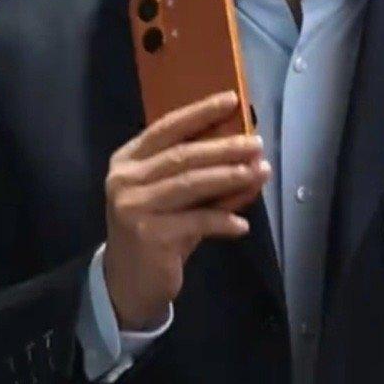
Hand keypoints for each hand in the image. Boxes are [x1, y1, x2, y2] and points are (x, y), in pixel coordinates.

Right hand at [103, 90, 269, 329]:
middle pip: (183, 155)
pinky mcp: (149, 235)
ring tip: (259, 172)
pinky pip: (197, 221)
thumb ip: (198, 176)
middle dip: (225, 147)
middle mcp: (124, 180)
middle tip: (257, 144)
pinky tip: (241, 224)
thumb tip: (246, 156)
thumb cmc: (156, 232)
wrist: (129, 283)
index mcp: (127, 161)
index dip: (200, 112)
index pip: (166, 128)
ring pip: (191, 184)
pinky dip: (223, 220)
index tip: (231, 99)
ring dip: (230, 177)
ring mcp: (133, 207)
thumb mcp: (172, 199)